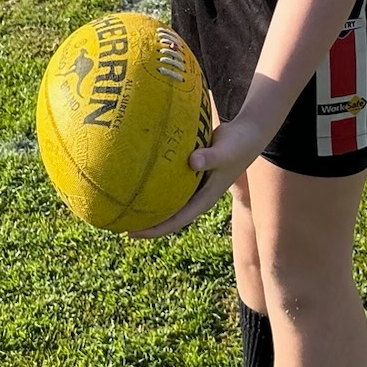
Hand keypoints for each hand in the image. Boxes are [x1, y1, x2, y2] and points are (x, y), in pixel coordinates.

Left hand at [129, 116, 265, 237]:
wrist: (248, 134)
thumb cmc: (238, 145)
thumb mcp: (225, 152)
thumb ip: (210, 157)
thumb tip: (191, 161)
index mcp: (204, 199)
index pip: (176, 221)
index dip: (154, 230)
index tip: (131, 233)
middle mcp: (196, 194)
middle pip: (167, 214)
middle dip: (144, 220)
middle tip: (117, 220)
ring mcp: (193, 184)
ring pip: (166, 198)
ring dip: (147, 201)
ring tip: (121, 200)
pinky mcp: (191, 170)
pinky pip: (168, 178)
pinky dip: (153, 177)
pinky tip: (135, 168)